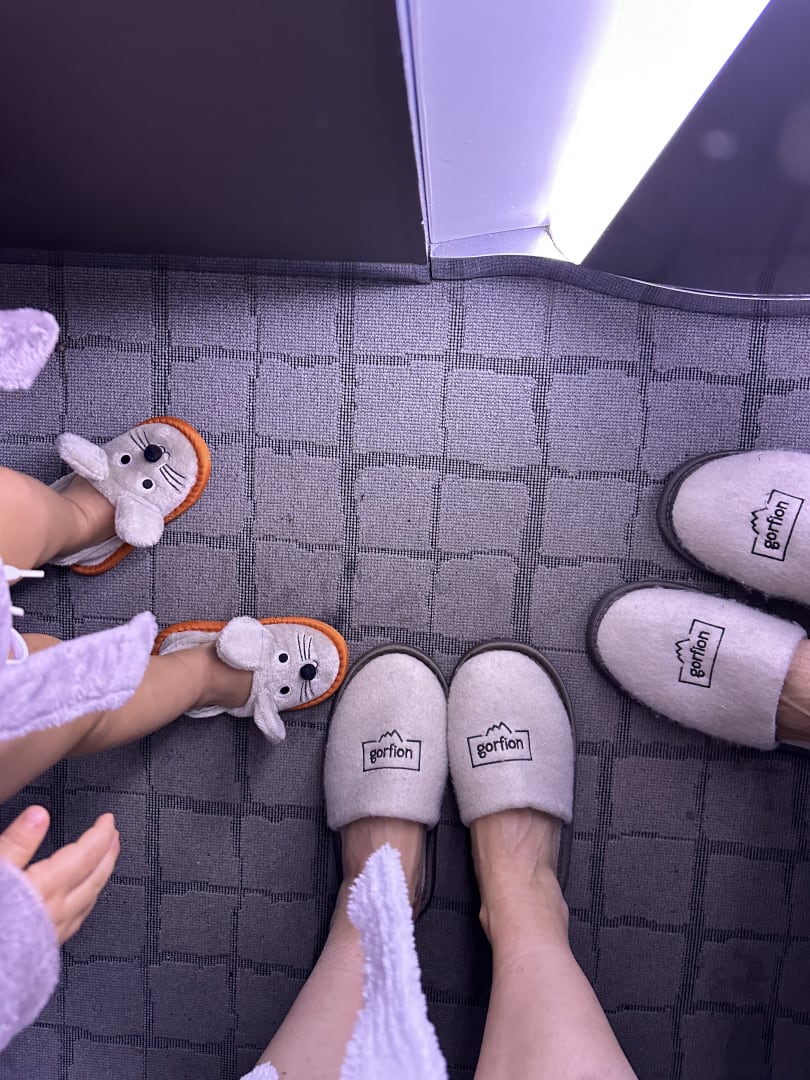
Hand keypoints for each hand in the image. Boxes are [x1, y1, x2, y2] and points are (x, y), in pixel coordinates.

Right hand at [0, 805, 119, 943]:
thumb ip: (16, 843)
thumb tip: (39, 815)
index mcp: (45, 887)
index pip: (86, 854)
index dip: (100, 834)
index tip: (108, 820)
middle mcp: (55, 911)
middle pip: (95, 877)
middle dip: (108, 854)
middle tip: (115, 837)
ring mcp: (51, 932)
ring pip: (89, 900)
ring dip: (101, 877)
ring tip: (104, 863)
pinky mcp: (42, 949)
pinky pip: (76, 920)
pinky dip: (86, 902)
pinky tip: (81, 903)